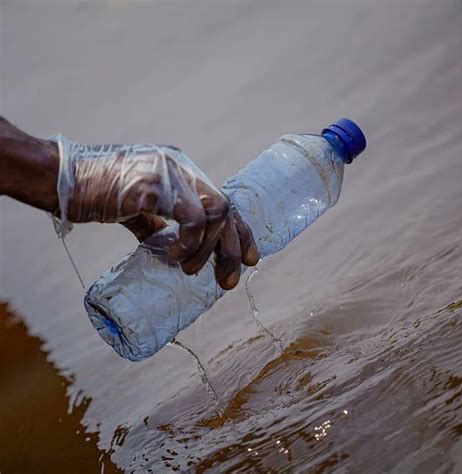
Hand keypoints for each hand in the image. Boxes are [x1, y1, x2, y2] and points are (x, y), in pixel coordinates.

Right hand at [59, 141, 258, 289]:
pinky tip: (175, 256)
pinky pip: (189, 217)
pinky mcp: (152, 186)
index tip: (250, 259)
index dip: (241, 232)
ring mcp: (168, 173)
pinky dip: (189, 241)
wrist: (58, 179)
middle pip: (226, 208)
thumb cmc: (96, 193)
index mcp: (181, 172)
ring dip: (207, 249)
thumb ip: (156, 222)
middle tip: (228, 281)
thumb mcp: (136, 207)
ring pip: (215, 213)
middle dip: (233, 249)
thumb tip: (170, 247)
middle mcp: (181, 168)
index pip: (223, 200)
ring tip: (189, 270)